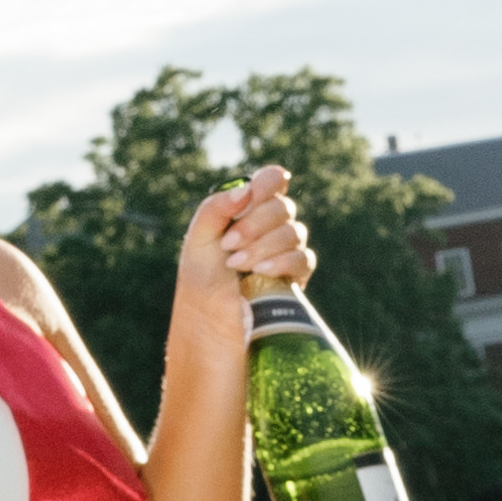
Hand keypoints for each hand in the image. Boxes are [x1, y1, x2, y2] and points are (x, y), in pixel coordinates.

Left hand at [178, 166, 311, 326]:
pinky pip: (303, 259)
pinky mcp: (296, 276)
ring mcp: (287, 250)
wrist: (208, 321)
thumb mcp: (198, 240)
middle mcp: (271, 226)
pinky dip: (281, 262)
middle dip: (254, 225)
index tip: (250, 197)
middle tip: (228, 246)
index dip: (267, 183)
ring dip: (263, 246)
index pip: (273, 180)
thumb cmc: (201, 280)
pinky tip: (260, 271)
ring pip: (294, 232)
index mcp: (248, 210)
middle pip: (282, 206)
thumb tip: (246, 189)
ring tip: (236, 264)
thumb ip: (215, 208)